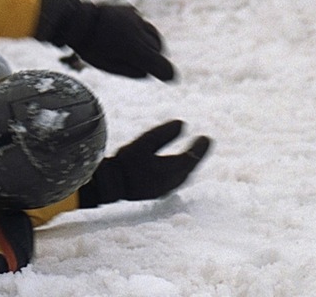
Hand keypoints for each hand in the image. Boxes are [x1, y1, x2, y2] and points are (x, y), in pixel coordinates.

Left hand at [35, 0, 175, 80]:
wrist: (76, 19)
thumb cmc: (89, 47)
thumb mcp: (108, 66)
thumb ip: (132, 71)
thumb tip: (148, 72)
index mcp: (134, 48)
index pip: (161, 64)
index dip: (166, 73)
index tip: (169, 78)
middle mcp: (139, 31)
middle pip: (158, 48)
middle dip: (154, 57)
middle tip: (143, 62)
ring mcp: (136, 18)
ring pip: (153, 34)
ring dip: (150, 43)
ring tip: (137, 49)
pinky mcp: (131, 10)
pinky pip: (143, 23)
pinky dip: (140, 31)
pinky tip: (128, 34)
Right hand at [79, 120, 211, 206]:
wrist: (109, 186)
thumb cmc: (126, 163)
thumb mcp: (144, 142)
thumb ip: (164, 133)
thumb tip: (182, 123)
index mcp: (172, 169)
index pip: (191, 157)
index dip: (199, 147)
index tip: (206, 137)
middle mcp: (171, 182)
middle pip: (189, 168)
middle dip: (195, 156)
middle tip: (202, 144)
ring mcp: (163, 190)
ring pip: (181, 176)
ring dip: (187, 165)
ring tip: (189, 156)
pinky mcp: (154, 193)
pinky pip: (173, 181)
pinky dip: (177, 172)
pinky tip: (172, 169)